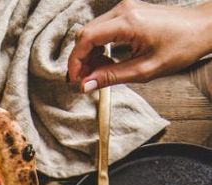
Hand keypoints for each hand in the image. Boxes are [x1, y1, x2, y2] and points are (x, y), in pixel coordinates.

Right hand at [67, 0, 211, 91]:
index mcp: (127, 22)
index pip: (86, 39)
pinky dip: (99, 46)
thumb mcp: (145, 69)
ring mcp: (126, 8)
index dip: (76, 62)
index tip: (76, 81)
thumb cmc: (180, 47)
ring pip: (93, 30)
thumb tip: (86, 85)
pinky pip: (104, 28)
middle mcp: (123, 10)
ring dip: (89, 53)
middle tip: (84, 81)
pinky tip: (106, 61)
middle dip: (80, 59)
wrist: (200, 28)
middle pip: (86, 33)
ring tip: (96, 74)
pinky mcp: (129, 11)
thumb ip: (112, 77)